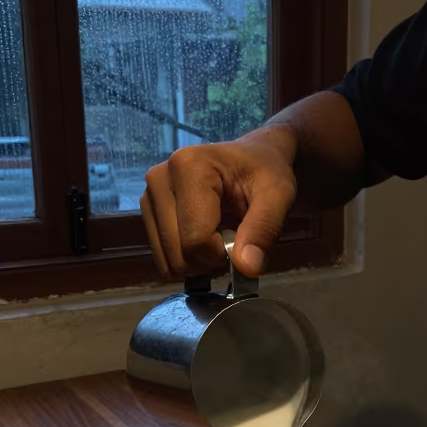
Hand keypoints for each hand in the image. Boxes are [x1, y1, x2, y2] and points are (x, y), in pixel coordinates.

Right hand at [140, 126, 297, 278]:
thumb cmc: (267, 172)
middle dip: (210, 261)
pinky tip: (206, 238)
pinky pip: (163, 258)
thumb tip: (246, 269)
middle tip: (234, 241)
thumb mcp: (278, 196)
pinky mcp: (148, 211)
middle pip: (178, 255)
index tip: (243, 241)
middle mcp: (159, 179)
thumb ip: (264, 230)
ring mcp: (149, 195)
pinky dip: (187, 259)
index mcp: (188, 167)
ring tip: (221, 237)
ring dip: (198, 263)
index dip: (223, 255)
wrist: (254, 158)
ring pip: (168, 261)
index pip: (196, 240)